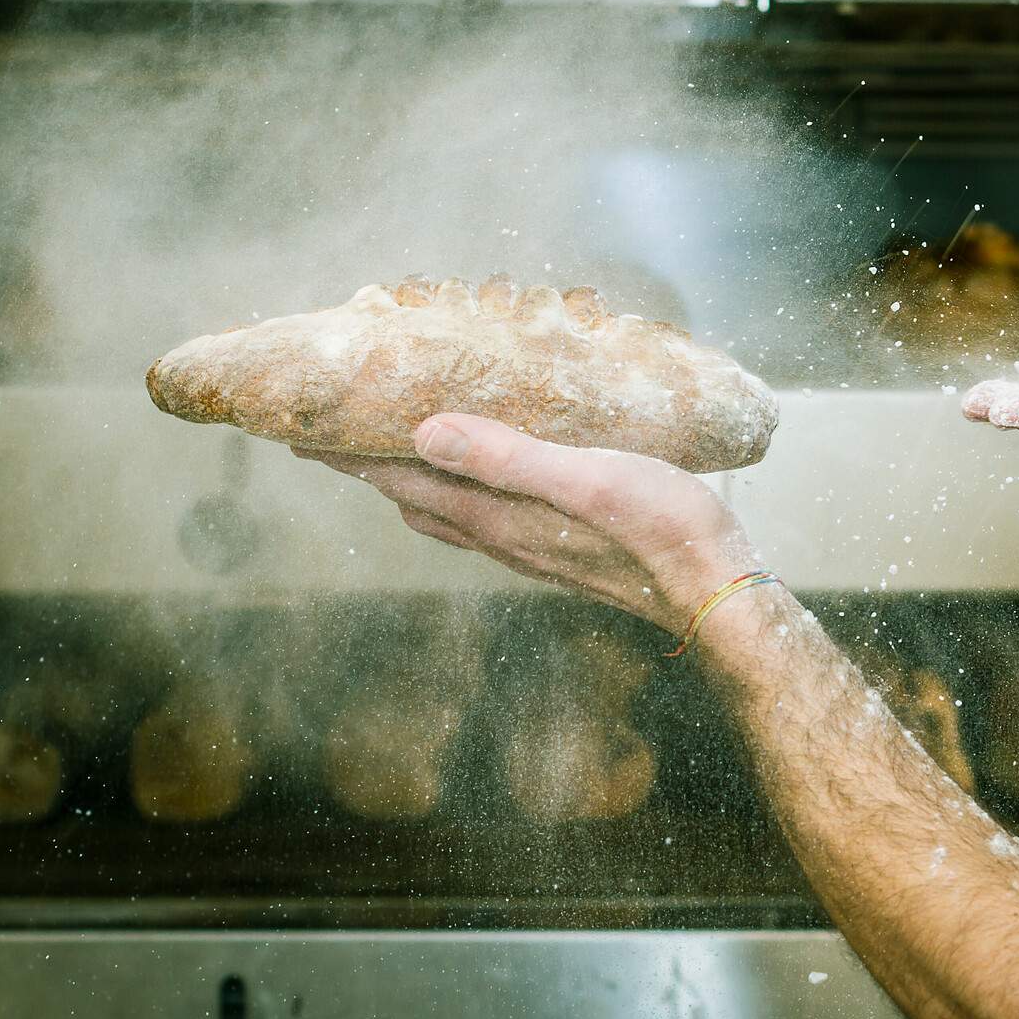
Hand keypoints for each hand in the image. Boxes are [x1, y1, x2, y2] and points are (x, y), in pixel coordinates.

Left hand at [297, 414, 759, 632]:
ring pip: (447, 514)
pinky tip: (479, 479)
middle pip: (413, 499)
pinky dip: (458, 493)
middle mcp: (503, 538)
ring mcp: (530, 549)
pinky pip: (485, 519)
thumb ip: (509, 456)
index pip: (402, 481)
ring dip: (410, 482)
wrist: (717, 590)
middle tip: (329, 431)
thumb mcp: (589, 479)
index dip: (351, 454)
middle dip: (367, 466)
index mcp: (499, 517)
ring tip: (389, 450)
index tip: (302, 427)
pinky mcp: (559, 550)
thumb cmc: (663, 529)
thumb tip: (424, 432)